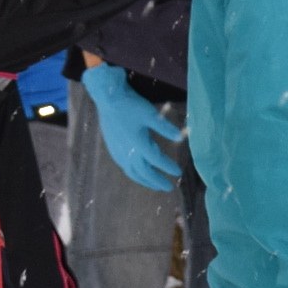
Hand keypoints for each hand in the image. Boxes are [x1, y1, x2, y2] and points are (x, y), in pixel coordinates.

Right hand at [81, 62, 182, 190]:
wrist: (108, 99)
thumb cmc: (130, 105)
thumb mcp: (150, 114)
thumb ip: (165, 128)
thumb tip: (180, 138)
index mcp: (138, 144)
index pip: (156, 160)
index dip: (168, 167)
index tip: (178, 172)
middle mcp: (127, 152)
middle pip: (144, 173)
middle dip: (156, 181)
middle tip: (168, 187)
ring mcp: (118, 153)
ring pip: (133, 173)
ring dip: (145, 180)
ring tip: (154, 184)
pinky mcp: (113, 150)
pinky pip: (125, 167)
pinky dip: (135, 174)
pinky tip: (139, 172)